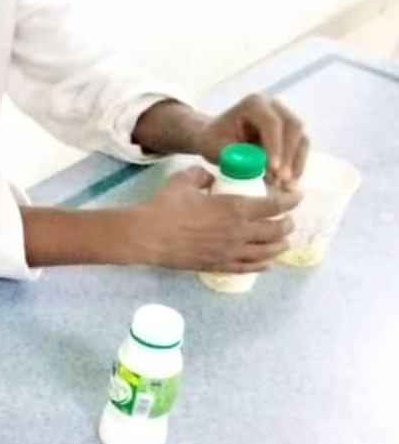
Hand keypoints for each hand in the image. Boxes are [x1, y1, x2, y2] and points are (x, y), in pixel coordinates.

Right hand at [130, 167, 299, 271]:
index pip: (274, 205)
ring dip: (279, 246)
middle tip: (289, 220)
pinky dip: (262, 266)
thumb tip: (210, 177)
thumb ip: (202, 175)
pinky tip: (268, 264)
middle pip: (276, 231)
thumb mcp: (184, 180)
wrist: (147, 236)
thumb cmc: (164, 206)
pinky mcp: (218, 266)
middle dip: (287, 224)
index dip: (290, 201)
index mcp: (234, 208)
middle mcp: (238, 232)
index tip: (297, 197)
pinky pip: (248, 268)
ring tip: (284, 242)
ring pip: (267, 252)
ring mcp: (230, 252)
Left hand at [197, 93, 308, 186]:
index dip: (275, 146)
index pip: (271, 123)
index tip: (273, 170)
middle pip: (293, 127)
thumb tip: (263, 170)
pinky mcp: (290, 131)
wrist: (214, 136)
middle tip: (282, 180)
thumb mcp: (219, 148)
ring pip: (301, 138)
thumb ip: (239, 157)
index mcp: (254, 104)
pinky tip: (288, 182)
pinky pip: (301, 147)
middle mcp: (273, 106)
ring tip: (285, 185)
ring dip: (296, 163)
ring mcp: (285, 116)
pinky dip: (296, 165)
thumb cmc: (214, 140)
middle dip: (289, 156)